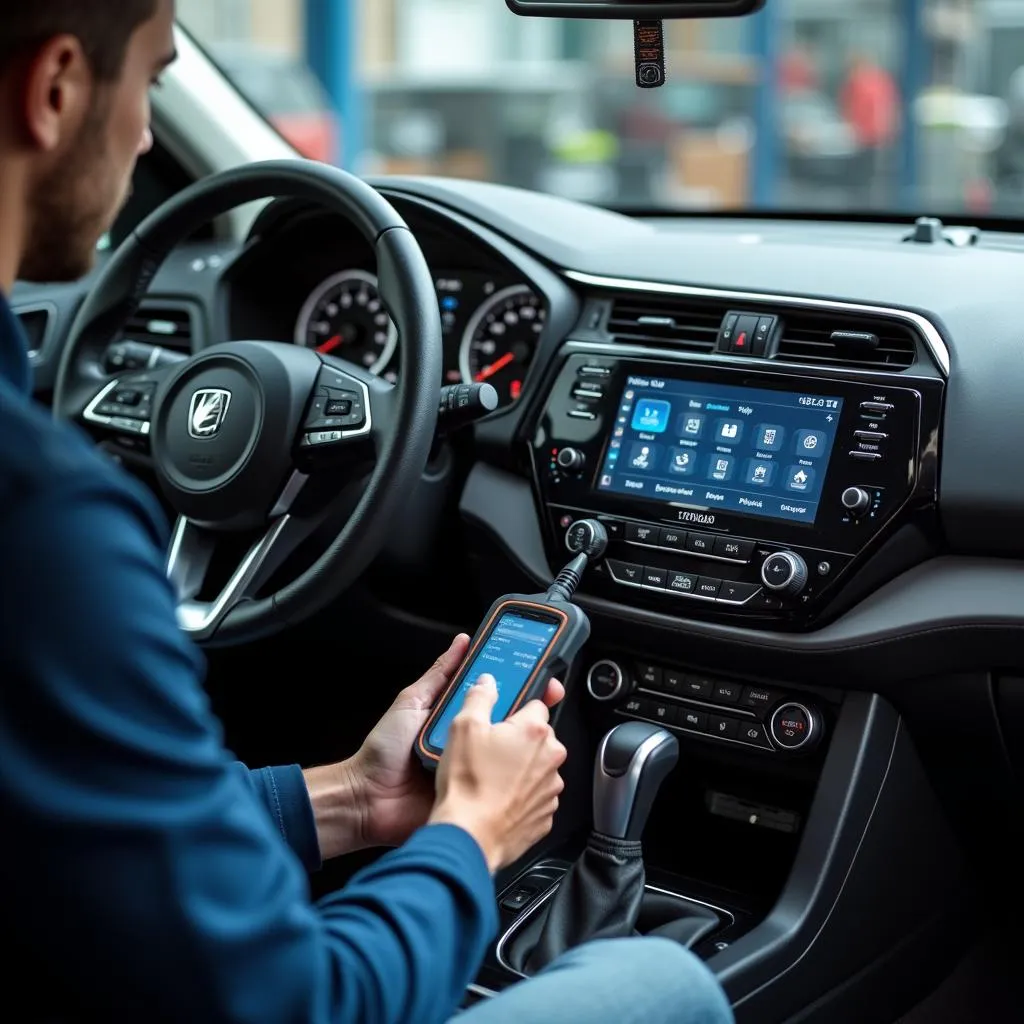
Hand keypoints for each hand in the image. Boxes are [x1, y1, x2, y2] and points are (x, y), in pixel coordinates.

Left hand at [306, 635, 564, 857]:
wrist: (368, 798)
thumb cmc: (384, 750)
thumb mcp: (413, 701)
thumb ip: (439, 674)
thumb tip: (461, 642)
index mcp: (458, 717)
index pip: (495, 697)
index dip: (518, 686)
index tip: (538, 672)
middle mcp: (470, 742)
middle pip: (508, 724)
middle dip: (529, 713)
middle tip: (544, 698)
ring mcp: (474, 769)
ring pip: (508, 754)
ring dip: (522, 745)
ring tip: (535, 731)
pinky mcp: (473, 793)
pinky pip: (498, 784)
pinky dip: (511, 777)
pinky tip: (521, 766)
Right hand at [428, 675, 567, 873]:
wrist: (468, 836)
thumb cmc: (467, 783)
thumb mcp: (463, 727)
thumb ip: (480, 697)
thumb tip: (488, 682)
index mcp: (535, 731)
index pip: (537, 704)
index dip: (518, 708)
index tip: (511, 713)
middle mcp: (551, 758)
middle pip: (539, 737)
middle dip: (518, 740)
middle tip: (490, 749)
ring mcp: (550, 789)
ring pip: (538, 767)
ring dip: (521, 768)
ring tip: (491, 777)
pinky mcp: (545, 815)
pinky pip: (535, 796)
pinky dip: (520, 796)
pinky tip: (497, 798)